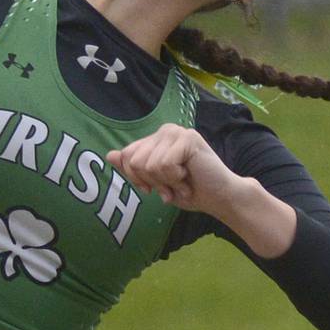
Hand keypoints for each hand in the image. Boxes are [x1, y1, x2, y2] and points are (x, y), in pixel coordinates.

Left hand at [107, 125, 247, 216]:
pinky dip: (175, 178)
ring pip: (149, 164)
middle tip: (173, 185)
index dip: (138, 179)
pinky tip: (189, 176)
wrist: (219, 198)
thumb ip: (133, 168)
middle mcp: (164, 131)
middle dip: (153, 181)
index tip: (156, 188)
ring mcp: (176, 132)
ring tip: (182, 181)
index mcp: (155, 139)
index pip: (127, 156)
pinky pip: (164, 164)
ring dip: (166, 182)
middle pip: (135, 160)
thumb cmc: (189, 191)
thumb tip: (110, 155)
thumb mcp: (155, 182)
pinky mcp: (188, 138)